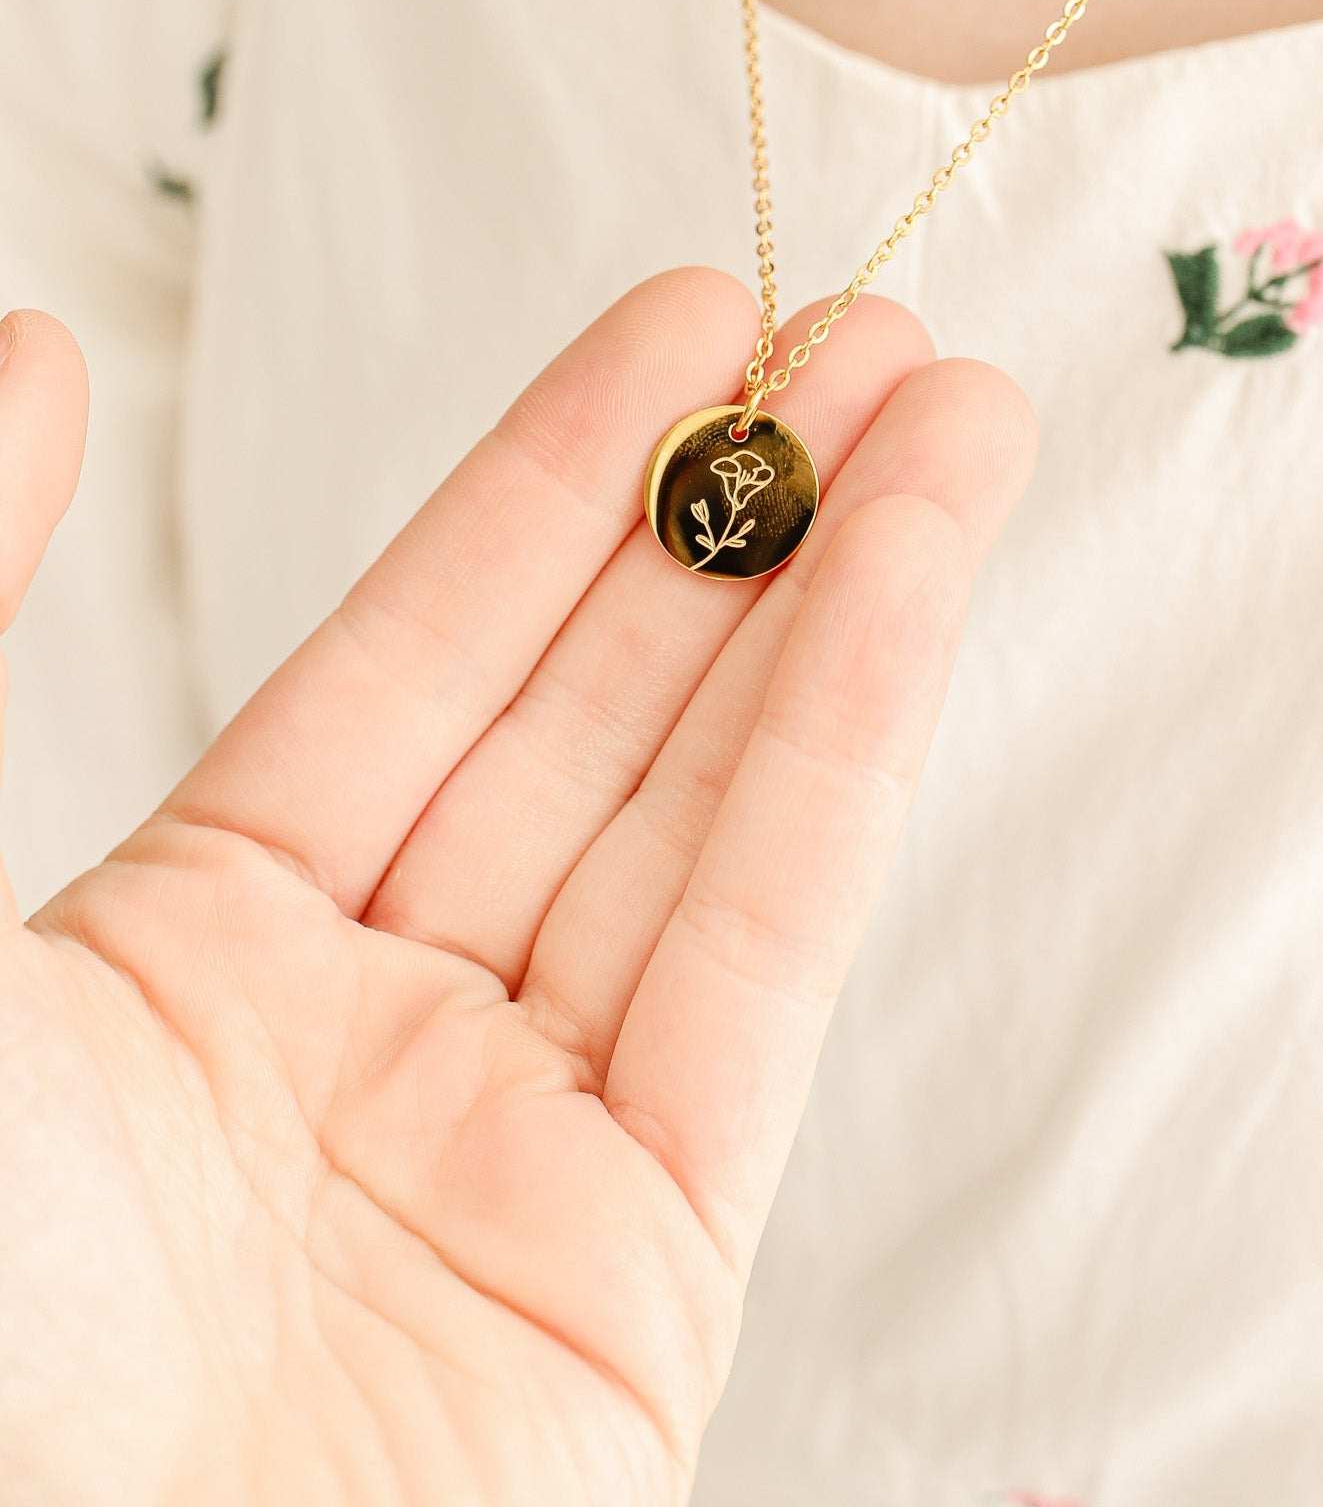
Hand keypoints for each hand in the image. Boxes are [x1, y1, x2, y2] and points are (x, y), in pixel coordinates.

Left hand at [0, 273, 1032, 1506]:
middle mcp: (366, 1042)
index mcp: (189, 962)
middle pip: (593, 720)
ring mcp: (512, 1158)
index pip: (415, 658)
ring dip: (839, 600)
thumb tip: (43, 352)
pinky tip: (917, 580)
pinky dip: (851, 754)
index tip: (673, 331)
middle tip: (852, 336)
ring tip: (943, 409)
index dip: (557, 484)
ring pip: (705, 816)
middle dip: (732, 518)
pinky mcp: (640, 1281)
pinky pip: (757, 963)